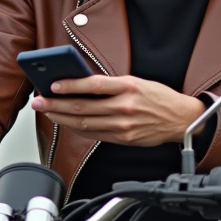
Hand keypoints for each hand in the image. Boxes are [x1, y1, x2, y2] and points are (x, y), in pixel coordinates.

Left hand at [29, 74, 205, 146]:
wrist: (181, 120)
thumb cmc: (157, 98)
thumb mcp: (137, 82)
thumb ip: (111, 85)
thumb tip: (80, 84)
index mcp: (128, 87)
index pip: (93, 85)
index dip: (70, 85)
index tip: (52, 84)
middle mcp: (124, 107)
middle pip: (83, 107)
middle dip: (56, 104)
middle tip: (39, 101)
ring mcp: (123, 126)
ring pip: (84, 123)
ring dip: (61, 118)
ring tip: (47, 111)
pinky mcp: (123, 139)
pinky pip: (94, 134)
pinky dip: (77, 128)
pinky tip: (65, 122)